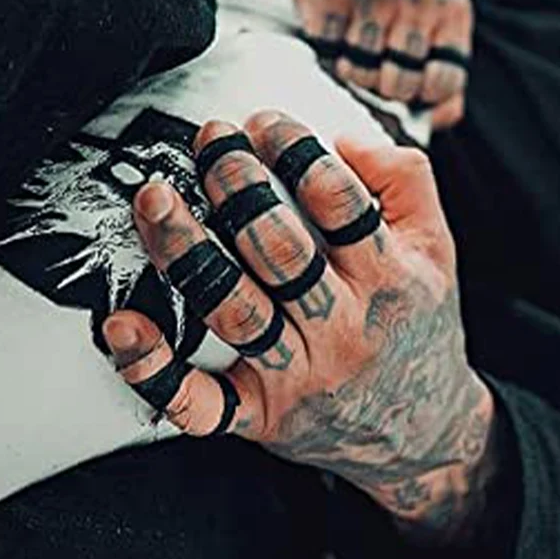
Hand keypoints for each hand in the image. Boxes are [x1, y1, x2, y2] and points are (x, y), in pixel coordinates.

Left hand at [102, 112, 495, 542]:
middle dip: (238, 187)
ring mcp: (298, 376)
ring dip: (186, 250)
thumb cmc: (418, 326)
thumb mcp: (437, 248)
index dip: (297, 152)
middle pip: (280, 251)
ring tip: (155, 198)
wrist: (425, 435)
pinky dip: (155, 370)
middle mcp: (342, 327)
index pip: (340, 203)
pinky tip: (122, 323)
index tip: (263, 123)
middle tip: (209, 142)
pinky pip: (201, 405)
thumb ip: (404, 180)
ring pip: (233, 309)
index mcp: (389, 278)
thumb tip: (340, 138)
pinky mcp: (260, 416)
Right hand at [289, 0, 473, 129]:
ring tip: (355, 47)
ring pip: (360, 73)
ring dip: (352, 70)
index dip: (422, 95)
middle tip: (377, 65)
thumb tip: (433, 120)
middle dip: (384, 87)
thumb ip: (445, 89)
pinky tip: (335, 30)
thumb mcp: (433, 38)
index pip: (444, 84)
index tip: (410, 84)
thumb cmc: (393, 9)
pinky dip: (327, 50)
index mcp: (451, 12)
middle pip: (398, 84)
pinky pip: (328, 52)